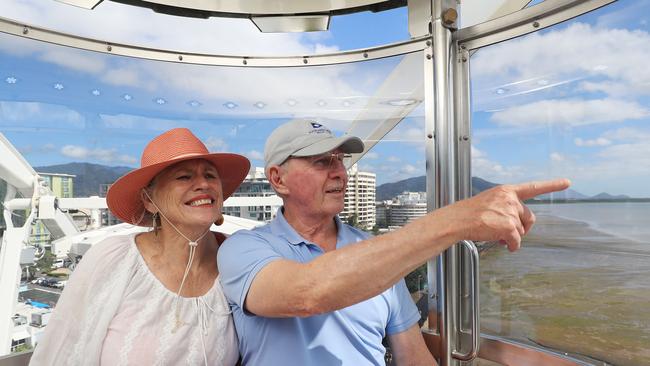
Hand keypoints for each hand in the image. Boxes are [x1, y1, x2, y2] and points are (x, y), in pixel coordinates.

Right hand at [443, 178, 570, 251]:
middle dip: (522, 227)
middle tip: (508, 232)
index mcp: (506, 191)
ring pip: (521, 231)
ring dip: (512, 237)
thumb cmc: (469, 213)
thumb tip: (517, 226)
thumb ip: (506, 207)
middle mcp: (510, 199)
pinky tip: (504, 245)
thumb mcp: (489, 201)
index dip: (552, 185)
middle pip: (528, 217)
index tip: (567, 182)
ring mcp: (510, 212)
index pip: (533, 187)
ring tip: (497, 235)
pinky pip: (517, 241)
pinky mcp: (508, 226)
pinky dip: (512, 246)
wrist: (457, 220)